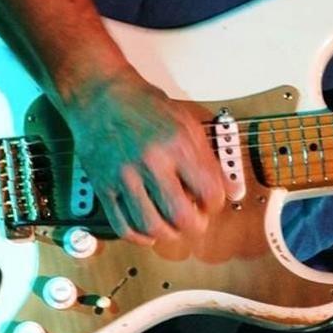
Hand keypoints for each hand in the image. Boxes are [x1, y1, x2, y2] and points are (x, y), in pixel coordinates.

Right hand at [60, 71, 243, 244]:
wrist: (101, 96)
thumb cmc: (145, 107)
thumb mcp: (187, 124)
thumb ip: (209, 159)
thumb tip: (231, 189)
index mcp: (178, 144)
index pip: (209, 192)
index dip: (214, 204)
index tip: (210, 202)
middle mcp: (151, 162)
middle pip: (181, 215)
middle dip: (195, 225)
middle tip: (196, 220)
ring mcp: (124, 176)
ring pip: (151, 226)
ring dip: (169, 234)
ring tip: (173, 226)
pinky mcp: (103, 186)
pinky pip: (122, 225)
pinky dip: (139, 236)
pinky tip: (148, 231)